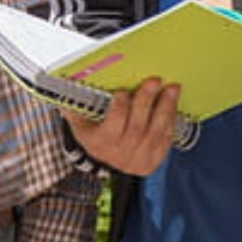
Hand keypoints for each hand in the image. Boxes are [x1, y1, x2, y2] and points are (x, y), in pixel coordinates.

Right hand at [63, 78, 179, 175]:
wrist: (107, 160)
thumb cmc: (94, 133)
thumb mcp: (80, 122)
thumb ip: (75, 106)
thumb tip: (67, 83)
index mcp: (100, 143)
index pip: (112, 126)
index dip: (118, 109)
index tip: (123, 91)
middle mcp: (120, 155)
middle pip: (136, 127)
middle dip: (146, 101)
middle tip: (154, 80)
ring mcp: (139, 160)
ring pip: (155, 133)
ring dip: (165, 108)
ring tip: (172, 88)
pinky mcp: (154, 161)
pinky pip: (166, 140)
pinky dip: (171, 120)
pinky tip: (173, 104)